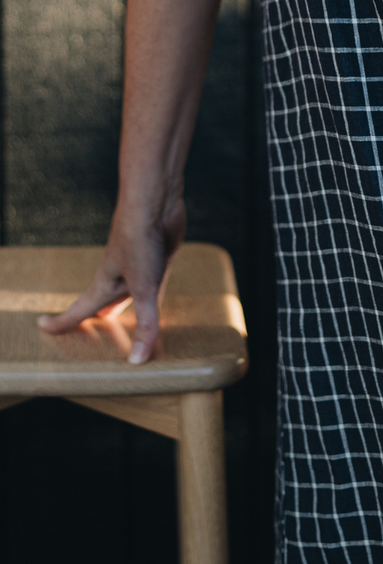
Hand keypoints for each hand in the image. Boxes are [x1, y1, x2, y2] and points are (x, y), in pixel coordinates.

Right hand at [38, 195, 185, 363]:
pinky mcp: (157, 256)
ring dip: (125, 306)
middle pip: (103, 302)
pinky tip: (157, 294)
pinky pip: (152, 281)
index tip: (42, 326)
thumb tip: (137, 360)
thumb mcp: (143, 287)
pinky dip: (151, 292)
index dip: (61, 322)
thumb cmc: (141, 240)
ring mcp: (137, 265)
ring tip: (122, 320)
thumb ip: (145, 323)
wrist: (155, 203)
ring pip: (128, 292)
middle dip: (94, 317)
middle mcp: (118, 276)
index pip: (79, 310)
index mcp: (105, 284)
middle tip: (86, 331)